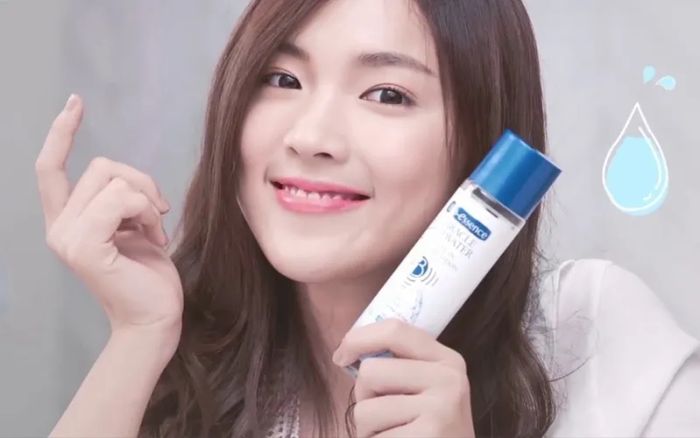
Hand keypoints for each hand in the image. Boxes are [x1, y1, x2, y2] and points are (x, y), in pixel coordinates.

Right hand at [35, 94, 183, 341]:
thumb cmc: (149, 275)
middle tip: (157, 214)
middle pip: (102, 167)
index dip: (62, 133)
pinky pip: (121, 200)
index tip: (75, 102)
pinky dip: (147, 212)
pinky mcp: (84, 248)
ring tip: (154, 230)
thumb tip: (129, 181)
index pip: (51, 169)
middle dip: (142, 182)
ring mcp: (68, 238)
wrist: (155, 317)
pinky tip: (154, 238)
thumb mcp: (134, 226)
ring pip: (115, 181)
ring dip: (148, 201)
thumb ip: (121, 200)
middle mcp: (59, 228)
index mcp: (68, 221)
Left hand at [332, 318, 475, 437]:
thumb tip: (349, 350)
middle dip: (364, 397)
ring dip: (367, 429)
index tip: (341, 356)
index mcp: (447, 361)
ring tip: (392, 434)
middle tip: (383, 417)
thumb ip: (400, 365)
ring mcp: (441, 410)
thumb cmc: (428, 429)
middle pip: (370, 371)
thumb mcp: (426, 389)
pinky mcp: (427, 436)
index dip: (358, 338)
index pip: (394, 330)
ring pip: (364, 410)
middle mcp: (449, 381)